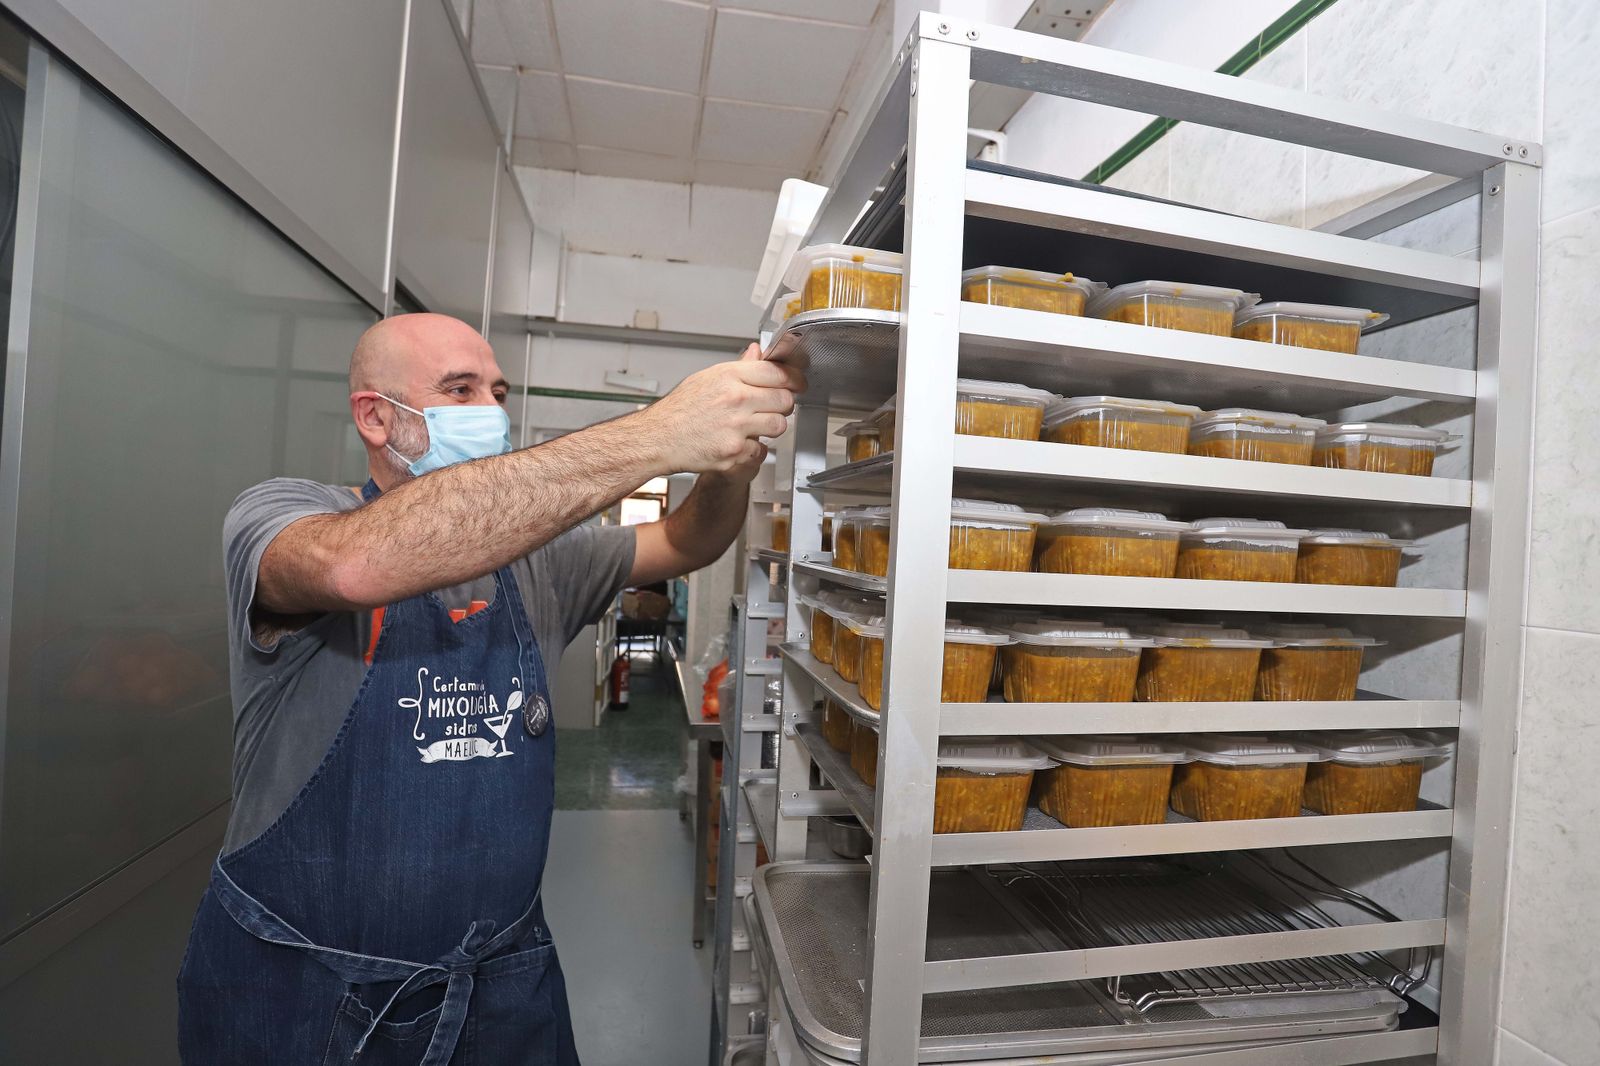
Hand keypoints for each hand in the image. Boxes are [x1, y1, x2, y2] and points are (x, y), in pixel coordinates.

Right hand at [640, 343, 805, 474]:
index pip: (778, 372)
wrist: (659, 438)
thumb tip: (757, 352)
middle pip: (784, 399)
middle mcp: (735, 399)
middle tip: (774, 406)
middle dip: (783, 403)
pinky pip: (761, 450)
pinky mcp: (735, 451)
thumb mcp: (707, 378)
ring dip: (772, 426)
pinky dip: (754, 449)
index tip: (798, 383)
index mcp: (729, 377)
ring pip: (779, 425)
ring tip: (756, 425)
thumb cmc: (679, 410)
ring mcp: (737, 426)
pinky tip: (740, 442)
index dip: (794, 378)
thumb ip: (739, 367)